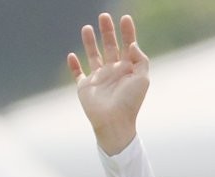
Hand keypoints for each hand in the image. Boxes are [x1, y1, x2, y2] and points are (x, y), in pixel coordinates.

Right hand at [67, 13, 147, 155]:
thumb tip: (132, 44)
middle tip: (104, 16)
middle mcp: (113, 72)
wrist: (114, 122)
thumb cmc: (130, 102)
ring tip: (87, 27)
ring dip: (90, 42)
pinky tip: (72, 55)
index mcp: (128, 70)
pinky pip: (78, 74)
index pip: (128, 46)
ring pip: (93, 56)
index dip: (128, 32)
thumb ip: (141, 60)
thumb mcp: (143, 79)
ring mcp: (99, 79)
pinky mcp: (85, 87)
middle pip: (110, 47)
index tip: (125, 18)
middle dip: (107, 31)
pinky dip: (74, 66)